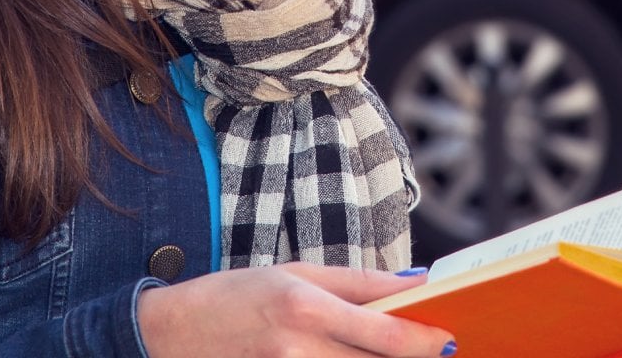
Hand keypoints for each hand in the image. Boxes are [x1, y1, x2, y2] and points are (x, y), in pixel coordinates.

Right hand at [137, 264, 454, 356]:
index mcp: (305, 305)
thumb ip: (356, 282)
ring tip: (398, 355)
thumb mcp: (294, 272)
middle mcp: (298, 347)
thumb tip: (415, 284)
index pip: (385, 332)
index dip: (427, 339)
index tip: (451, 337)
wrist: (170, 334)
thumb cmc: (235, 295)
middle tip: (437, 349)